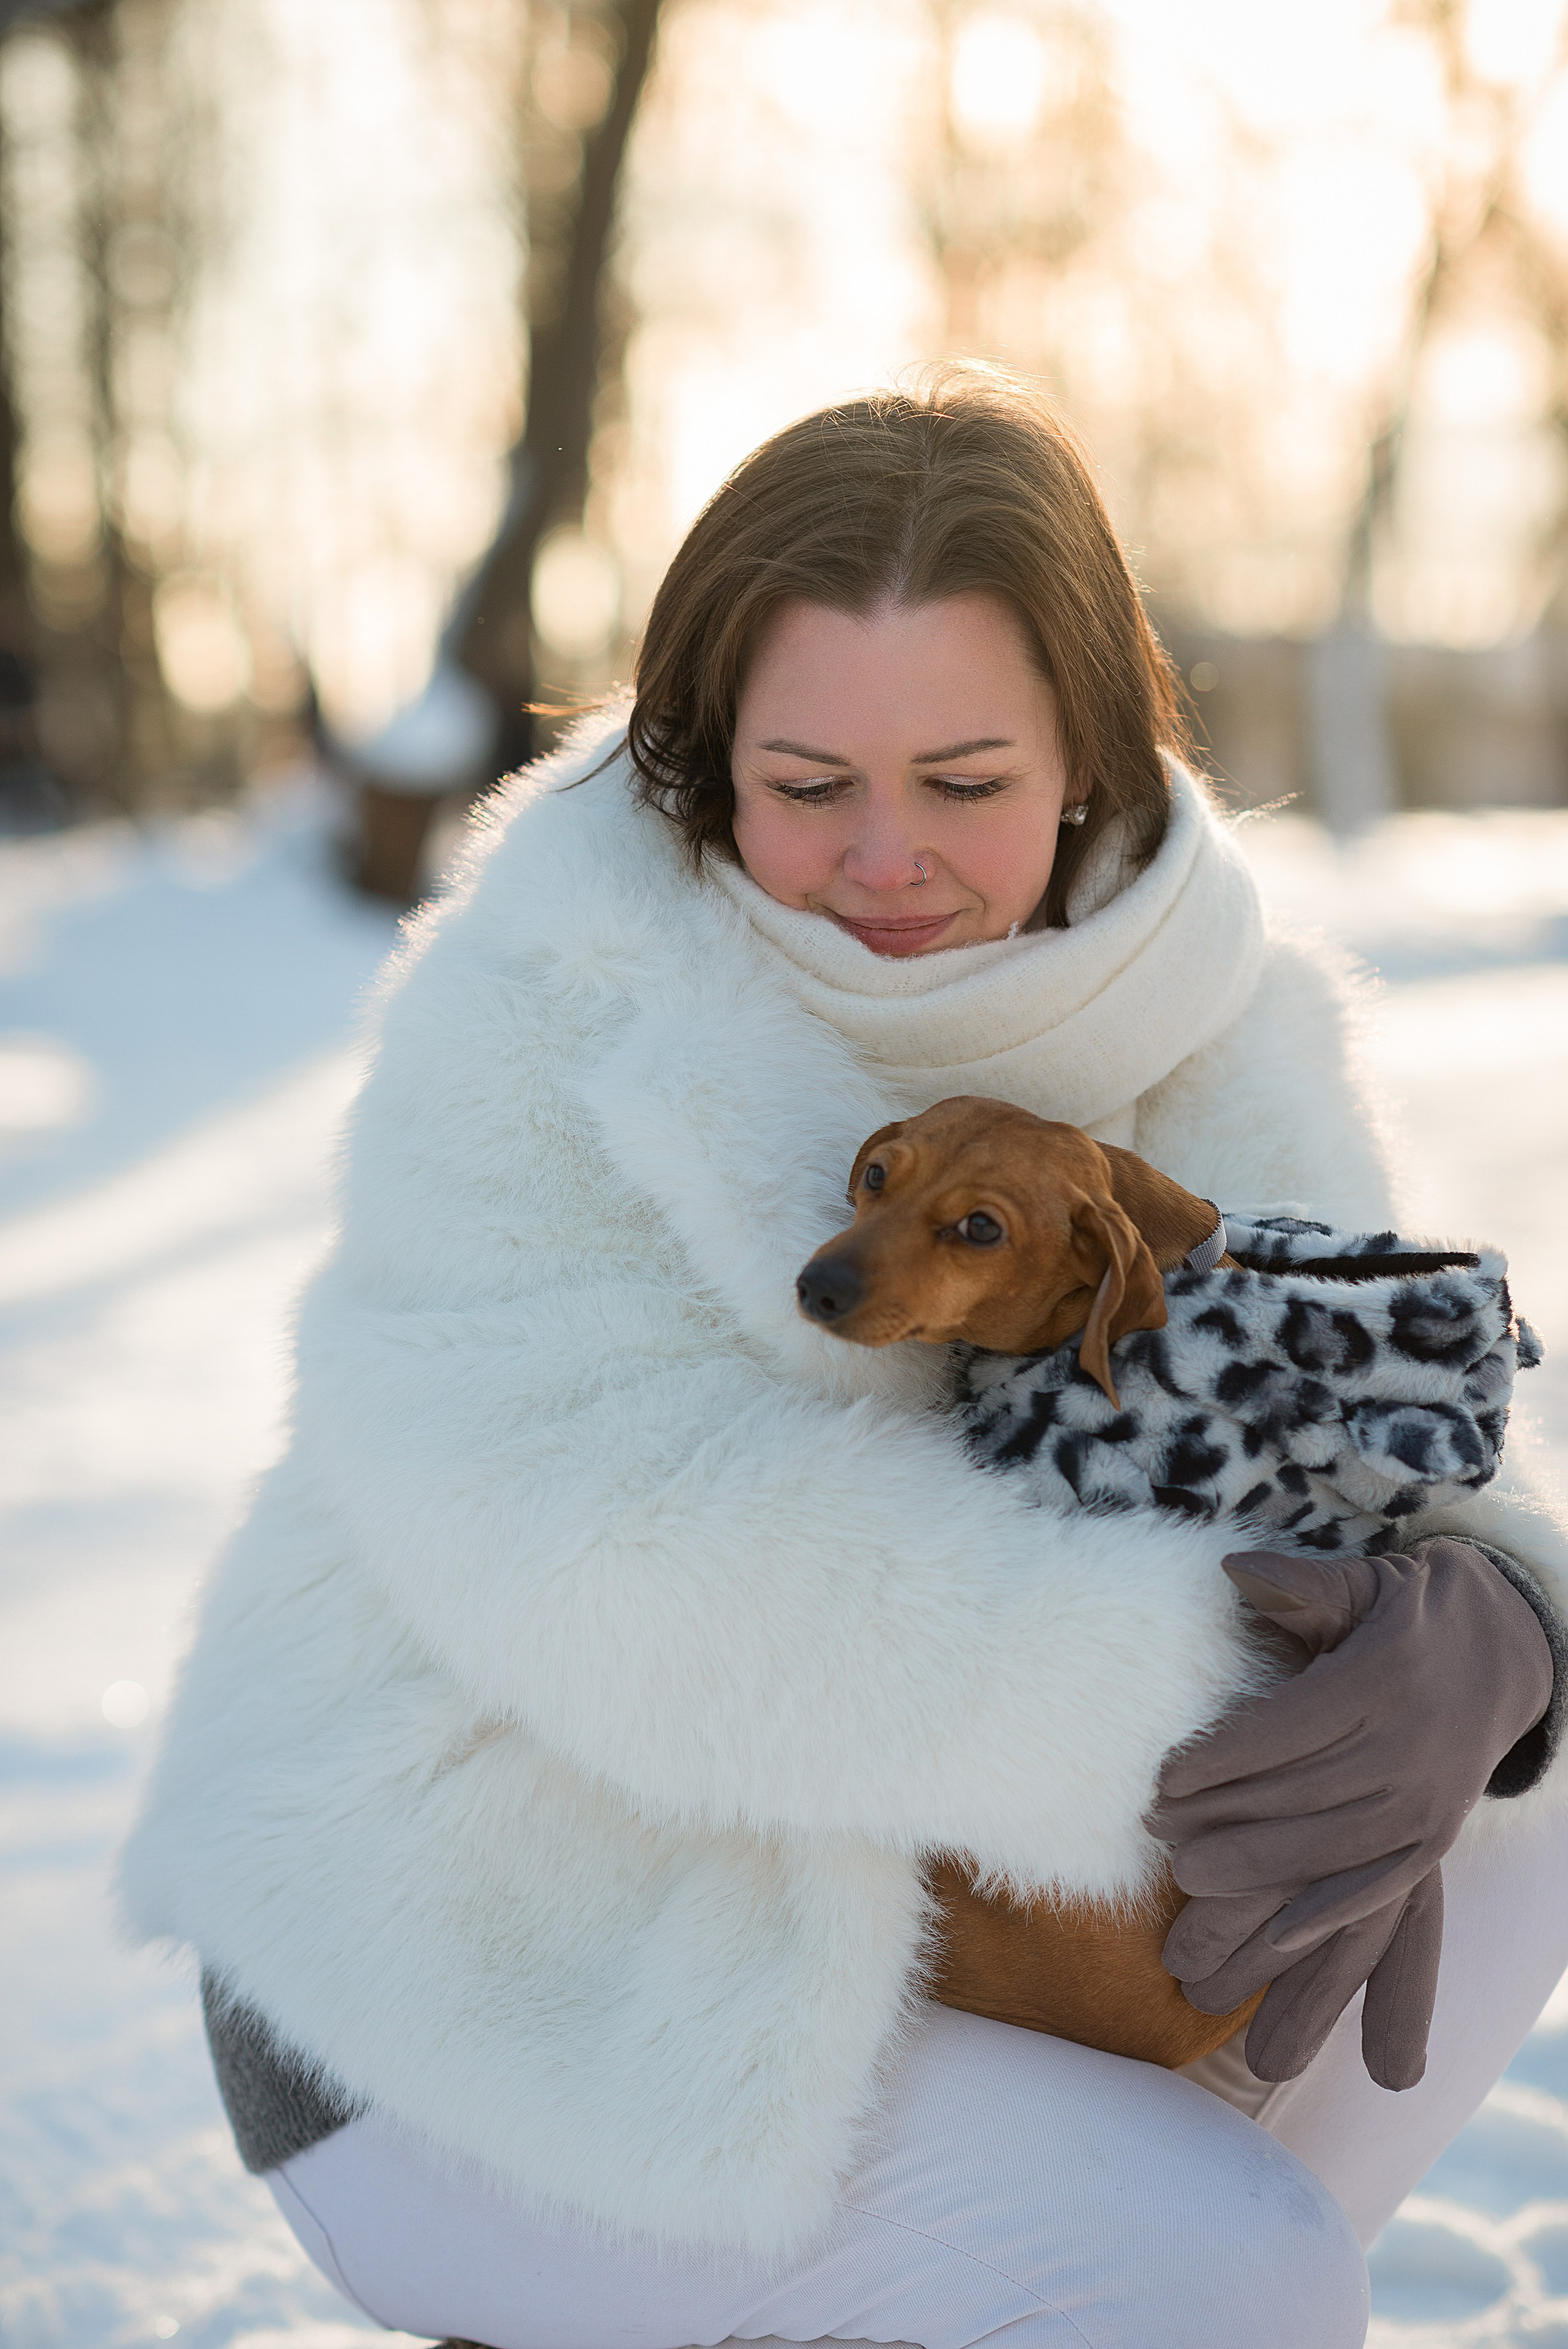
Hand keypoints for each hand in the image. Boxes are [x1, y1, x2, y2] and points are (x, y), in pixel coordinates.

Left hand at [1150, 1539, 1553, 2088]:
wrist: (1505, 1651)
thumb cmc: (1408, 1612)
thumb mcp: (1363, 1581)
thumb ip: (1301, 1583)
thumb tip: (1232, 1567)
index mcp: (1384, 1676)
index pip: (1288, 1727)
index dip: (1219, 1756)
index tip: (1160, 1778)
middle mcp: (1411, 1745)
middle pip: (1302, 1795)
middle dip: (1222, 1820)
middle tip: (1155, 1832)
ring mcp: (1429, 1802)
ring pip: (1333, 1851)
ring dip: (1258, 1875)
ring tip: (1188, 1879)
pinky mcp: (1436, 1840)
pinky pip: (1379, 1888)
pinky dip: (1325, 1915)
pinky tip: (1272, 1938)